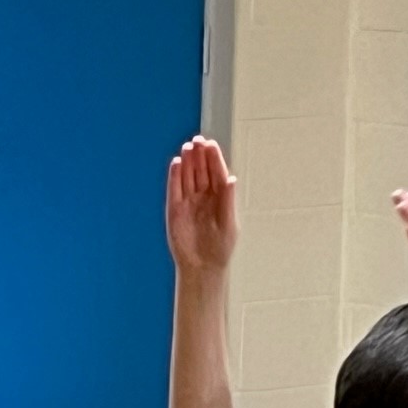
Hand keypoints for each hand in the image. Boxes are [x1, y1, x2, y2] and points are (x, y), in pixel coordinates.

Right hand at [166, 137, 237, 274]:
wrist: (202, 267)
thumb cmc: (220, 247)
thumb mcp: (229, 223)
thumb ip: (228, 200)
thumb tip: (232, 178)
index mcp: (220, 197)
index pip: (216, 173)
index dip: (214, 158)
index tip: (211, 144)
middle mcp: (204, 196)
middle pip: (201, 170)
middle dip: (200, 155)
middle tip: (198, 140)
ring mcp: (189, 201)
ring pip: (187, 176)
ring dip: (187, 162)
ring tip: (187, 147)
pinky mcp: (175, 209)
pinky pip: (174, 189)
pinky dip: (174, 176)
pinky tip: (176, 163)